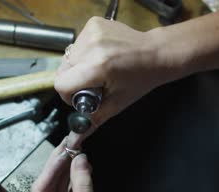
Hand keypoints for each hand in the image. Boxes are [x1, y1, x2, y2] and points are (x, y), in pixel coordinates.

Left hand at [28, 137, 125, 191]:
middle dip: (59, 166)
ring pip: (58, 189)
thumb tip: (79, 161)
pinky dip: (75, 181)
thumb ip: (82, 186)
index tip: (63, 153)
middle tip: (68, 147)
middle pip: (48, 187)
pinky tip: (81, 168)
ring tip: (75, 153)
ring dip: (68, 171)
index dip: (52, 169)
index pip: (40, 190)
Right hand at [55, 17, 171, 132]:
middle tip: (95, 83)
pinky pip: (77, 44)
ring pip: (68, 57)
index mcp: (98, 67)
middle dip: (74, 80)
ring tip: (100, 68)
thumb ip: (93, 120)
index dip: (68, 95)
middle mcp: (92, 46)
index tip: (81, 97)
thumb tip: (75, 140)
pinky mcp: (93, 23)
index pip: (61, 84)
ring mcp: (92, 31)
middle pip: (63, 70)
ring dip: (79, 66)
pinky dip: (85, 52)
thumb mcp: (117, 103)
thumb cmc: (140, 81)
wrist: (157, 53)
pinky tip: (102, 55)